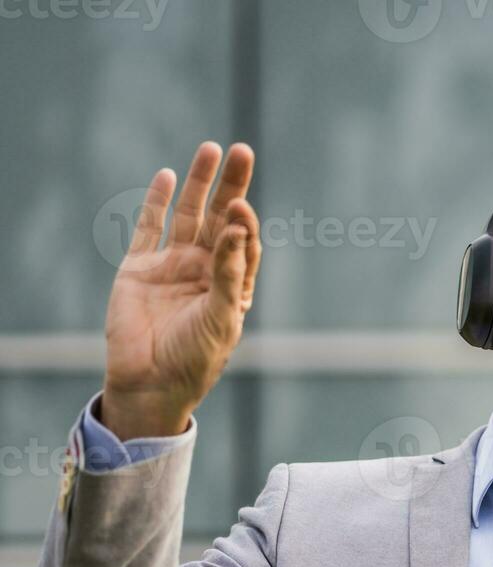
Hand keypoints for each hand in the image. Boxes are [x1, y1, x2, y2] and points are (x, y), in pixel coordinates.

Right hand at [101, 141, 260, 439]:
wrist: (151, 382)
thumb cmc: (196, 357)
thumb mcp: (222, 316)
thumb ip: (230, 273)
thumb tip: (237, 226)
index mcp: (231, 283)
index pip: (243, 240)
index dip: (244, 222)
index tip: (242, 207)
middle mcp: (204, 269)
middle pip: (220, 217)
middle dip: (231, 185)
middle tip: (242, 150)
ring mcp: (171, 266)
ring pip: (187, 215)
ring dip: (198, 184)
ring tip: (209, 150)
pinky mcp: (138, 268)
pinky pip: (149, 228)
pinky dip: (156, 202)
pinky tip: (167, 176)